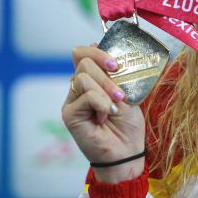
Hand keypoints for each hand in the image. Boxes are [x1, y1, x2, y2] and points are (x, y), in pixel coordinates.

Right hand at [62, 44, 145, 182]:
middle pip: (83, 61)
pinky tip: (105, 117)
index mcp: (93, 79)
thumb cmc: (128, 125)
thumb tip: (99, 45)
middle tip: (120, 94)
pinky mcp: (69, 113)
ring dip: (105, 90)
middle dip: (107, 75)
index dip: (98, 52)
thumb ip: (114, 74)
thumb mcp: (127, 93)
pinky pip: (85, 96)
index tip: (116, 64)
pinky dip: (101, 104)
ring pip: (83, 77)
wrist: (127, 152)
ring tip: (115, 107)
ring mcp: (72, 100)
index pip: (83, 53)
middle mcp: (79, 88)